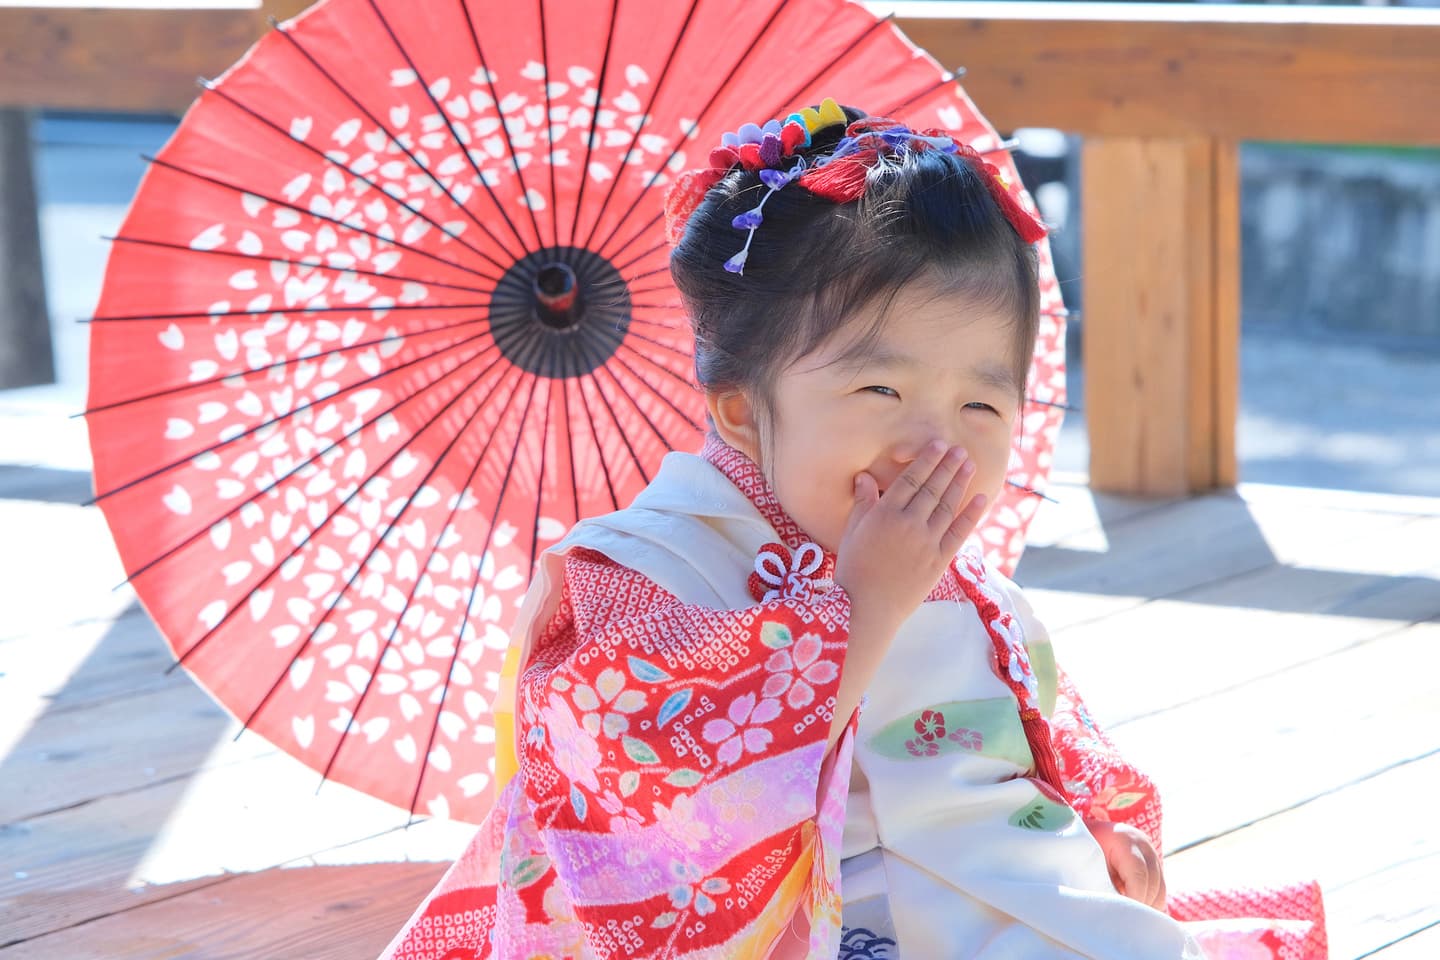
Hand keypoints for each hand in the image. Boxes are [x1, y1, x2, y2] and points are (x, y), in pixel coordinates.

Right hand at [834, 441, 985, 630]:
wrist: (866, 609)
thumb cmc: (853, 570)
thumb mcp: (852, 533)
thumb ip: (863, 503)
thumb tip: (864, 476)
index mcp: (885, 514)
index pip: (910, 480)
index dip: (926, 461)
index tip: (939, 446)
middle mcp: (909, 524)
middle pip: (932, 489)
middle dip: (947, 467)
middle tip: (960, 450)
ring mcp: (926, 543)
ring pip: (947, 506)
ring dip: (960, 484)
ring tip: (969, 465)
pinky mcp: (939, 561)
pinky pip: (959, 533)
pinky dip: (971, 515)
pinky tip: (981, 498)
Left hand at [1086, 819, 1166, 910]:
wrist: (1085, 832)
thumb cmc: (1081, 849)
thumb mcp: (1087, 862)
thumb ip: (1100, 883)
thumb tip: (1110, 910)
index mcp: (1124, 839)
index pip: (1138, 874)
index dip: (1134, 898)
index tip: (1123, 917)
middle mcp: (1143, 844)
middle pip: (1153, 884)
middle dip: (1141, 906)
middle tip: (1124, 923)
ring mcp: (1152, 853)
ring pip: (1160, 890)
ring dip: (1146, 907)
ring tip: (1126, 918)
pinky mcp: (1154, 865)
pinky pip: (1159, 890)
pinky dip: (1148, 902)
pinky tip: (1132, 910)